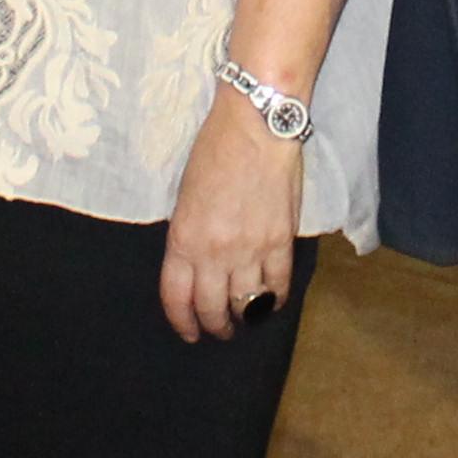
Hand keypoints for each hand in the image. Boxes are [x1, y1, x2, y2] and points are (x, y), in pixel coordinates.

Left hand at [159, 82, 305, 340]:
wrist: (256, 126)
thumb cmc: (215, 151)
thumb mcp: (185, 197)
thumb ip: (188, 236)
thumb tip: (197, 266)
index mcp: (183, 239)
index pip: (176, 298)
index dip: (182, 322)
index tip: (189, 331)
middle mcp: (214, 252)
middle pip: (212, 309)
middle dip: (214, 326)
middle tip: (219, 329)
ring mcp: (249, 250)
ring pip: (246, 305)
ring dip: (245, 319)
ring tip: (246, 320)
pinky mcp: (280, 242)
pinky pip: (278, 287)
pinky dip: (275, 301)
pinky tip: (272, 302)